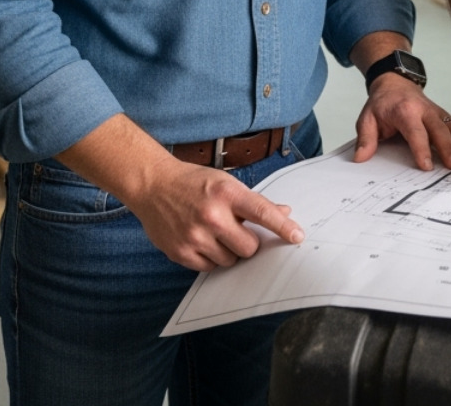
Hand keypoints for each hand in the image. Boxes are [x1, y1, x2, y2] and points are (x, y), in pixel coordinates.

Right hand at [125, 157, 303, 271]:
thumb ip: (254, 201)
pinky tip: (202, 240)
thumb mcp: (226, 182)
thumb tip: (284, 212)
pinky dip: (211, 258)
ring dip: (229, 251)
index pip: (263, 213)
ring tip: (215, 233)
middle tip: (237, 231)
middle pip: (250, 247)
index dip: (283, 227)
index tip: (297, 237)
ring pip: (231, 261)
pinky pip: (210, 268)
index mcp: (226, 193)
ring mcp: (195, 236)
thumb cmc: (193, 182)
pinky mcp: (181, 252)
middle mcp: (211, 215)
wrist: (152, 185)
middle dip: (249, 242)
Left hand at [354, 74, 450, 169]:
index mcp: (404, 111)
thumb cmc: (382, 104)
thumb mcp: (367, 118)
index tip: (427, 166)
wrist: (395, 83)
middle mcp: (424, 110)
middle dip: (449, 148)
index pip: (415, 131)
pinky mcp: (444, 115)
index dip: (421, 148)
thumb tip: (361, 158)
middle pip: (439, 129)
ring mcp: (437, 112)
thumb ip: (365, 138)